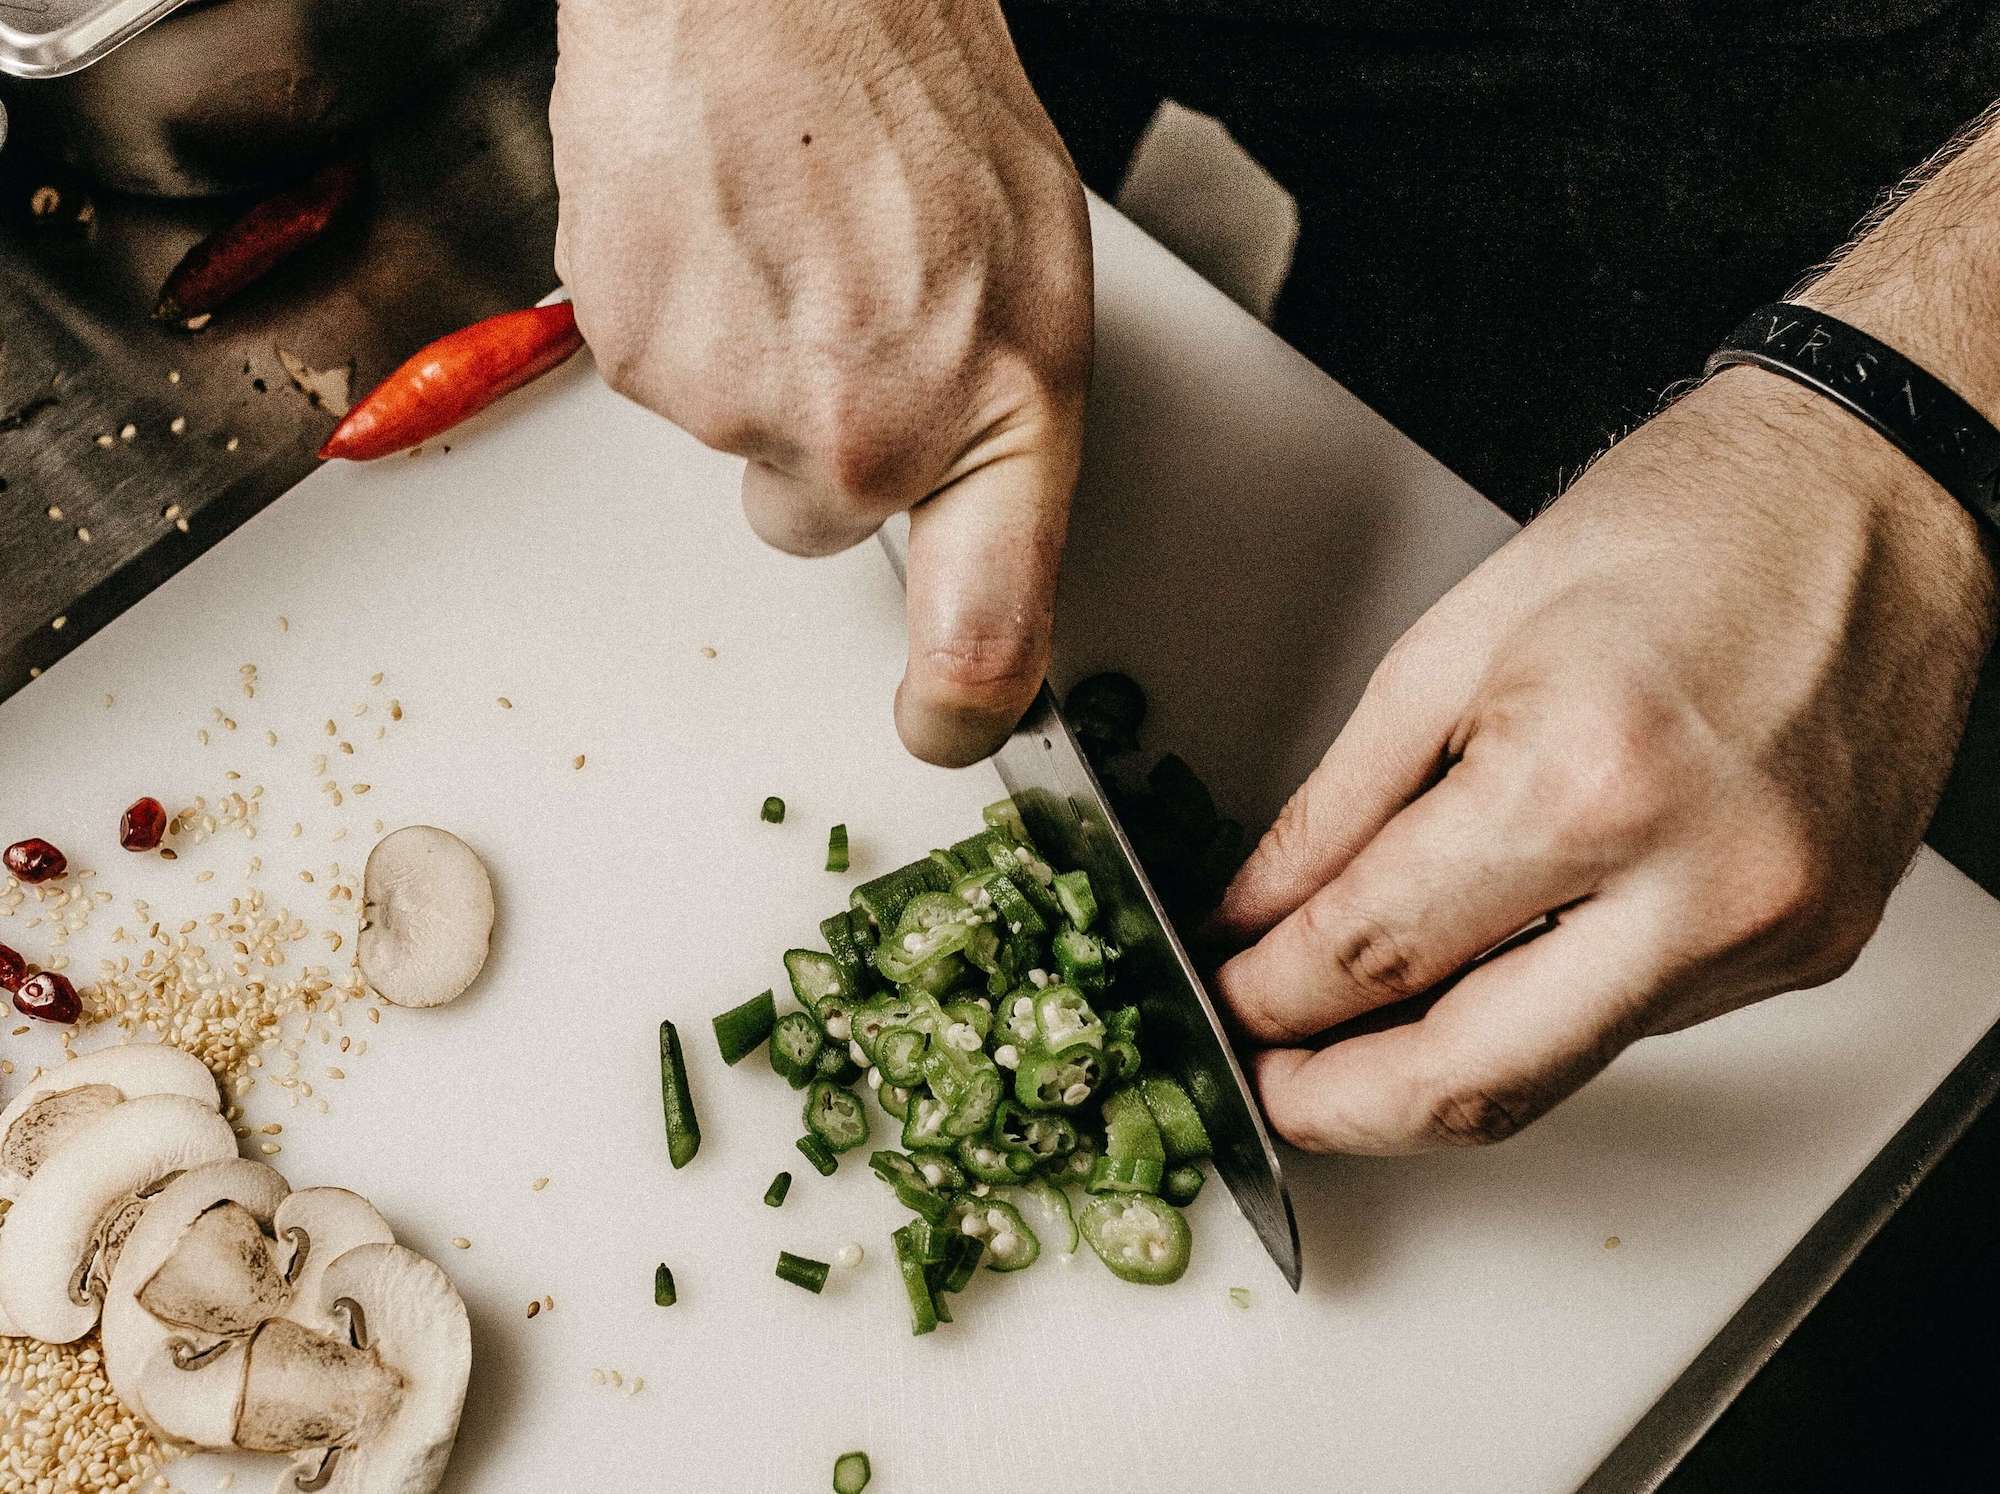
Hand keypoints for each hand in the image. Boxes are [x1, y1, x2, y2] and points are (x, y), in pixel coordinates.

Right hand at [551, 0, 1091, 765]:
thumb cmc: (912, 88)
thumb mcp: (1028, 267)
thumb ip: (995, 417)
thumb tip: (964, 527)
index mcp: (999, 410)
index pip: (988, 637)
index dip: (958, 708)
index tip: (939, 725)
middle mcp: (868, 433)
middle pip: (815, 523)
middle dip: (821, 441)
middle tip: (842, 308)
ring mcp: (739, 402)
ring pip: (734, 441)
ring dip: (751, 361)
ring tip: (785, 233)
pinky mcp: (633, 354)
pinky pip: (661, 375)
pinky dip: (682, 315)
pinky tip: (720, 226)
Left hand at [1210, 367, 1997, 1152]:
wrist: (1869, 495)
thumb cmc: (1679, 528)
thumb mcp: (1451, 644)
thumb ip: (1337, 806)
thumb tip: (1257, 914)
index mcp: (1587, 781)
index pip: (1377, 953)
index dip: (1270, 998)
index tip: (1227, 1000)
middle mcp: (1697, 882)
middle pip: (1473, 1081)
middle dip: (1339, 1108)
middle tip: (1267, 1084)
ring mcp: (1770, 931)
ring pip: (1556, 1074)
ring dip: (1434, 1073)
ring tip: (1350, 1035)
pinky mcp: (1812, 949)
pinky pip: (1635, 1025)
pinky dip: (1537, 1015)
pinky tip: (1485, 972)